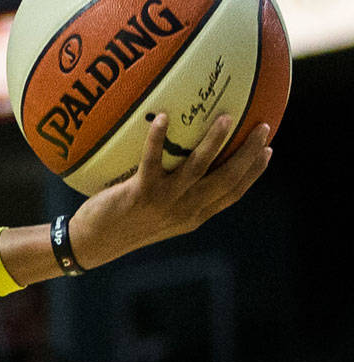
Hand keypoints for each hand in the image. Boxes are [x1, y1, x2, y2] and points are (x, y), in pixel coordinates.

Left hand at [68, 111, 271, 266]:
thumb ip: (180, 196)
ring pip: (198, 168)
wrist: (92, 245)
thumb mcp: (161, 215)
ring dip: (214, 142)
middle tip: (263, 127)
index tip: (268, 150)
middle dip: (248, 153)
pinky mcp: (139, 194)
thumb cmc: (126, 224)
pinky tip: (164, 117)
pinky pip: (152, 161)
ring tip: (226, 118)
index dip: (254, 172)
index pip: (233, 193)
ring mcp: (163, 202)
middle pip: (226, 179)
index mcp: (193, 216)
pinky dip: (158, 139)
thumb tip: (192, 164)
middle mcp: (184, 210)